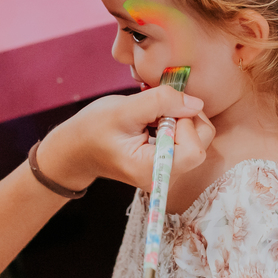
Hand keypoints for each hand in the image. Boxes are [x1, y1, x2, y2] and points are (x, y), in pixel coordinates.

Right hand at [38, 86, 214, 190]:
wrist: (76, 148)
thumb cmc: (92, 129)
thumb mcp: (123, 109)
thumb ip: (161, 102)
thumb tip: (196, 103)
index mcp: (152, 170)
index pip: (194, 150)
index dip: (185, 124)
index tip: (161, 112)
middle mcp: (165, 176)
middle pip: (202, 143)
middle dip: (186, 118)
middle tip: (157, 110)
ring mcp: (168, 170)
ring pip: (198, 138)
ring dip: (180, 118)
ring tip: (151, 115)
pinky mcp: (168, 161)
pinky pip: (187, 138)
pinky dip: (175, 122)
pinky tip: (153, 121)